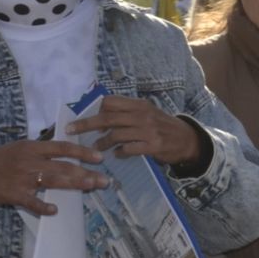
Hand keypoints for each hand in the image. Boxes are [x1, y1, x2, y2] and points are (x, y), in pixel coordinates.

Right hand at [0, 139, 108, 216]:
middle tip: (103, 180)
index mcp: (33, 148)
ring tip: (90, 186)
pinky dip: (42, 207)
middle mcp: (30, 161)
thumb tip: (71, 154)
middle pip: (62, 166)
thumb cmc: (3, 158)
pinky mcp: (15, 194)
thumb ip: (45, 151)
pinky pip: (31, 202)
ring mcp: (23, 178)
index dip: (82, 152)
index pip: (62, 148)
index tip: (99, 157)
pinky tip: (55, 210)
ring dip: (73, 184)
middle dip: (85, 173)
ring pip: (52, 181)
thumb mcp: (23, 147)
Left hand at [66, 96, 201, 165]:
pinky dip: (120, 153)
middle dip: (86, 124)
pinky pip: (129, 149)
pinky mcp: (152, 146)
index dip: (95, 109)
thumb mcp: (148, 113)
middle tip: (70, 130)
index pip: (111, 102)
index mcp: (139, 105)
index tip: (83, 116)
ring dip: (101, 143)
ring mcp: (148, 131)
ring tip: (95, 149)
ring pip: (115, 135)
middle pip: (108, 117)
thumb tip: (101, 116)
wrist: (188, 140)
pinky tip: (117, 155)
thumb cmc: (163, 126)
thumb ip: (128, 114)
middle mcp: (142, 115)